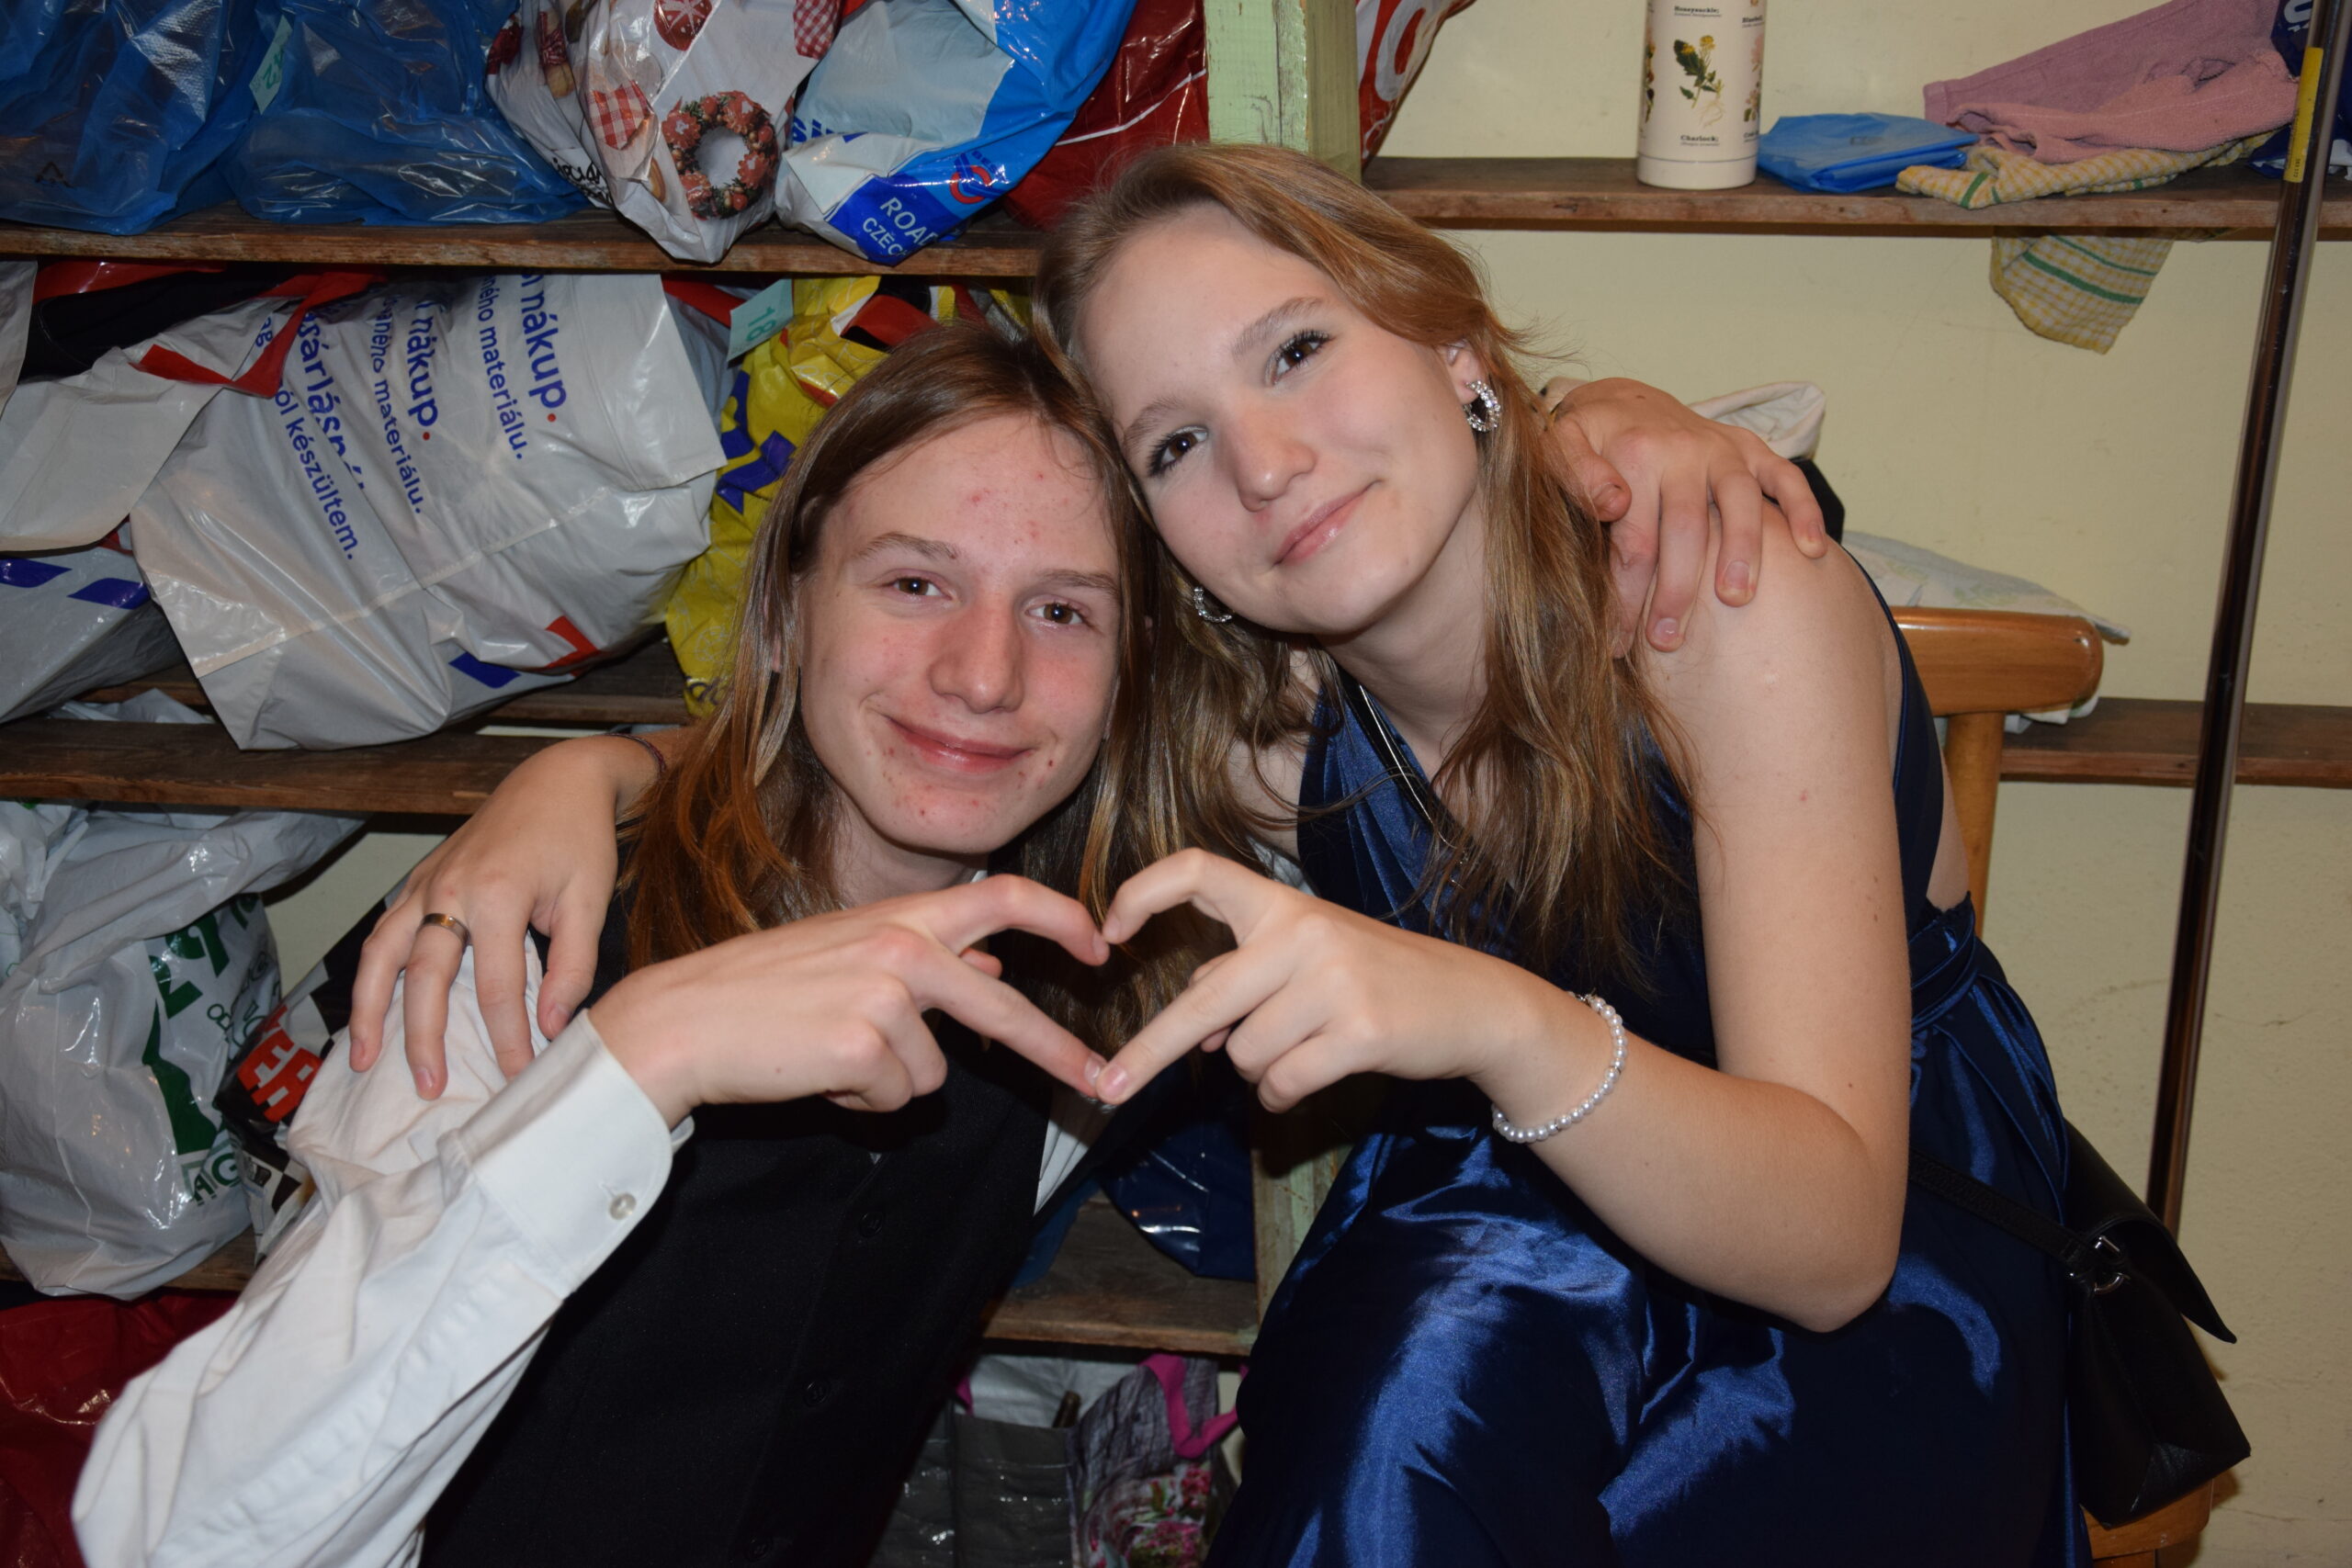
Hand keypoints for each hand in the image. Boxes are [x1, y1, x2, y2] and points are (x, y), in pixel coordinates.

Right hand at [348, 734, 660, 1096]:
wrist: (557, 778)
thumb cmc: (579, 839)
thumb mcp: (590, 900)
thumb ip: (572, 967)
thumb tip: (550, 1027)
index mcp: (497, 894)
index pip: (497, 988)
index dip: (508, 1039)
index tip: (519, 1078)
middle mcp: (449, 890)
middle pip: (424, 979)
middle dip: (423, 1039)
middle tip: (429, 1087)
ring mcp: (426, 883)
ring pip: (381, 954)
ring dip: (368, 1009)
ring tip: (364, 1059)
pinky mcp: (419, 879)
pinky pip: (384, 932)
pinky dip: (371, 973)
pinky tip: (370, 1007)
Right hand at [591, 877, 1112, 1125]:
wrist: (682, 1021)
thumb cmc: (763, 991)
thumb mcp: (849, 953)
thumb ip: (925, 959)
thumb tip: (996, 974)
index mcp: (902, 915)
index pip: (1005, 898)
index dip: (1062, 920)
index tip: (1102, 947)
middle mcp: (903, 946)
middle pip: (1004, 1010)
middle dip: (1057, 1052)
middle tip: (1099, 1081)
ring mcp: (886, 995)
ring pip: (933, 1073)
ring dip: (888, 1080)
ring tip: (827, 1052)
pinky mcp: (864, 1046)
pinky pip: (893, 1098)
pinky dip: (858, 1099)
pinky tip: (814, 1070)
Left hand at [1091, 850, 1557, 1111]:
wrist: (1471, 1003)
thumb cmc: (1377, 976)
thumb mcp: (1310, 956)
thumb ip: (1245, 979)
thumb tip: (1194, 1034)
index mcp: (1283, 903)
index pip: (1199, 870)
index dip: (1144, 893)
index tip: (1109, 929)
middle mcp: (1303, 933)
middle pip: (1201, 999)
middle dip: (1148, 1050)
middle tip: (1108, 1088)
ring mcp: (1333, 983)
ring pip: (1243, 1053)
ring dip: (1258, 1070)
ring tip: (1304, 1049)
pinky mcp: (1359, 1033)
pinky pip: (1281, 1084)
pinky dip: (1282, 1094)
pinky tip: (1311, 1077)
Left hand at [1544, 377, 1828, 654]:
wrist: (1622, 400)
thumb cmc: (1588, 440)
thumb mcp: (1560, 444)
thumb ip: (1573, 472)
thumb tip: (1611, 504)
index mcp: (1634, 454)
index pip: (1634, 539)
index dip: (1625, 596)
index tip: (1616, 641)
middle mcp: (1684, 450)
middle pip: (1686, 529)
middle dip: (1677, 592)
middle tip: (1667, 641)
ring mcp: (1722, 450)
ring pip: (1741, 503)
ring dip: (1742, 553)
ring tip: (1734, 601)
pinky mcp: (1751, 448)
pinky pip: (1786, 476)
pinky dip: (1804, 510)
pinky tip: (1812, 550)